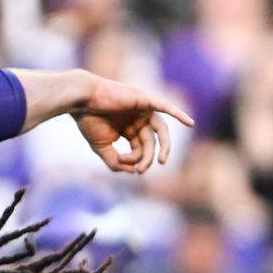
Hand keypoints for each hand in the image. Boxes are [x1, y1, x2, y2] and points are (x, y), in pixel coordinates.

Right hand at [14, 69, 193, 171]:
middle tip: (141, 170)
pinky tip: (190, 123)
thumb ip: (115, 161)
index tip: (125, 166)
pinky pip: (166, 107)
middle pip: (150, 142)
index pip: (139, 148)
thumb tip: (132, 173)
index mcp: (128, 128)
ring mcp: (142, 109)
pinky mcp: (144, 100)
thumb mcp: (101, 147)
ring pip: (160, 130)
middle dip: (147, 158)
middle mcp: (137, 119)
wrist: (82, 100)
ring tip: (162, 161)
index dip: (135, 160)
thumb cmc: (88, 121)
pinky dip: (178, 114)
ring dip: (164, 146)